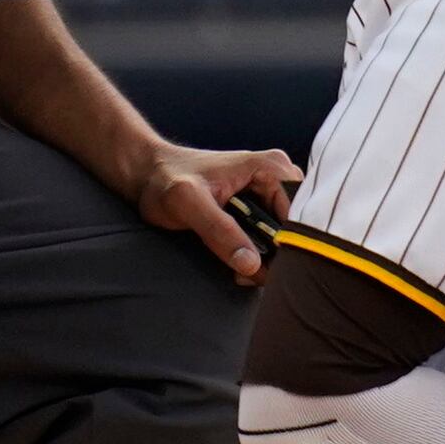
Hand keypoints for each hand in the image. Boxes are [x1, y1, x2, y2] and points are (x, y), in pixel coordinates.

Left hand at [141, 140, 295, 283]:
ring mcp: (269, 189)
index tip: (263, 270)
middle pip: (296, 224)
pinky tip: (240, 262)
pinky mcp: (258, 202)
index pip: (299, 214)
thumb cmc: (164, 180)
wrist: (145, 173)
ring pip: (285, 232)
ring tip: (241, 272)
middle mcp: (278, 176)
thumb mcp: (189, 205)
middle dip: (276, 254)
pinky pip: (271, 231)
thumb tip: (253, 265)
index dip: (288, 245)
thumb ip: (220, 233)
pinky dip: (258, 251)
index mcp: (272, 167)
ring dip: (266, 257)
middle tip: (247, 275)